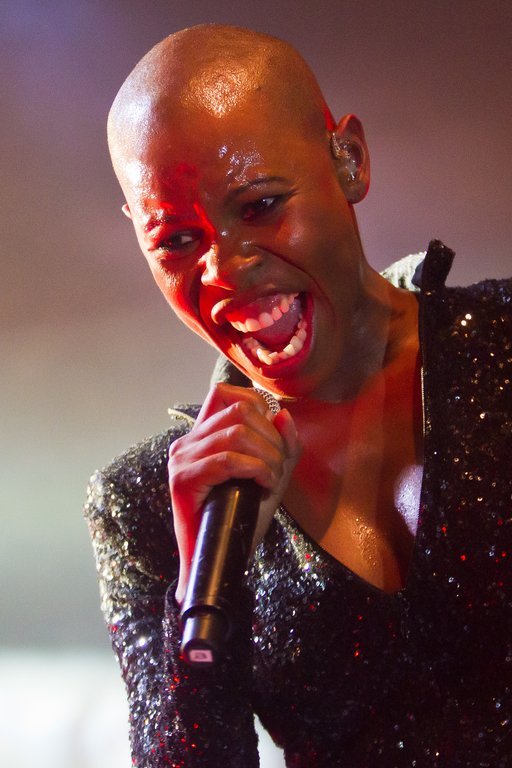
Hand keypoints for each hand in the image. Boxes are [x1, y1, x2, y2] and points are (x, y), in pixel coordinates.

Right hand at [168, 383, 300, 603]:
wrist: (219, 559)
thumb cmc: (241, 517)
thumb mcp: (271, 474)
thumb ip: (282, 444)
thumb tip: (283, 414)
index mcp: (202, 435)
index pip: (224, 392)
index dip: (256, 404)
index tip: (274, 434)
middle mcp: (187, 441)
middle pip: (239, 410)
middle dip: (272, 437)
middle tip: (278, 467)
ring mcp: (181, 459)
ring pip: (237, 433)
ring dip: (267, 455)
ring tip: (272, 479)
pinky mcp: (182, 480)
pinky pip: (228, 459)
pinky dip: (256, 470)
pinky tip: (264, 486)